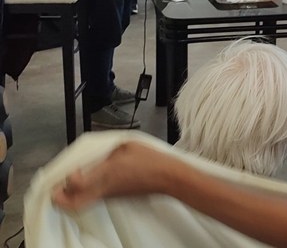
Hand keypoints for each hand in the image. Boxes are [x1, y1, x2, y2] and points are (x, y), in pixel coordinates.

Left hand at [53, 142, 173, 210]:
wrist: (168, 177)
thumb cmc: (151, 159)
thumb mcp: (128, 144)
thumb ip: (107, 147)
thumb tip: (94, 149)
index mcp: (107, 171)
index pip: (78, 182)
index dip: (69, 178)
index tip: (71, 169)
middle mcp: (105, 186)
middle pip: (74, 203)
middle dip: (60, 199)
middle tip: (57, 189)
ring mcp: (110, 194)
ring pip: (82, 202)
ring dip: (71, 196)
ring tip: (70, 185)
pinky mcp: (116, 197)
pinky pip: (93, 198)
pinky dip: (85, 194)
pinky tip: (88, 183)